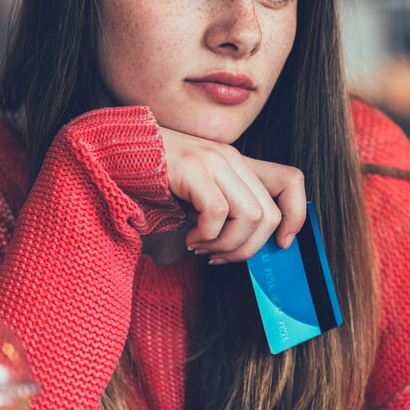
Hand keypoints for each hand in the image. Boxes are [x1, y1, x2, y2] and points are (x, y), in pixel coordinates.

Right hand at [159, 126, 306, 264]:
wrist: (114, 153)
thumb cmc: (153, 182)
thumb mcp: (197, 198)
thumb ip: (224, 213)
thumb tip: (247, 247)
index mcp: (237, 165)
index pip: (291, 180)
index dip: (296, 216)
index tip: (281, 244)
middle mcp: (231, 159)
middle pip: (270, 213)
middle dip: (248, 248)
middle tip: (220, 256)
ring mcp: (213, 161)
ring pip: (250, 216)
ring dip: (226, 244)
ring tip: (201, 247)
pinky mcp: (192, 167)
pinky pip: (217, 212)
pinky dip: (205, 235)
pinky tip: (188, 238)